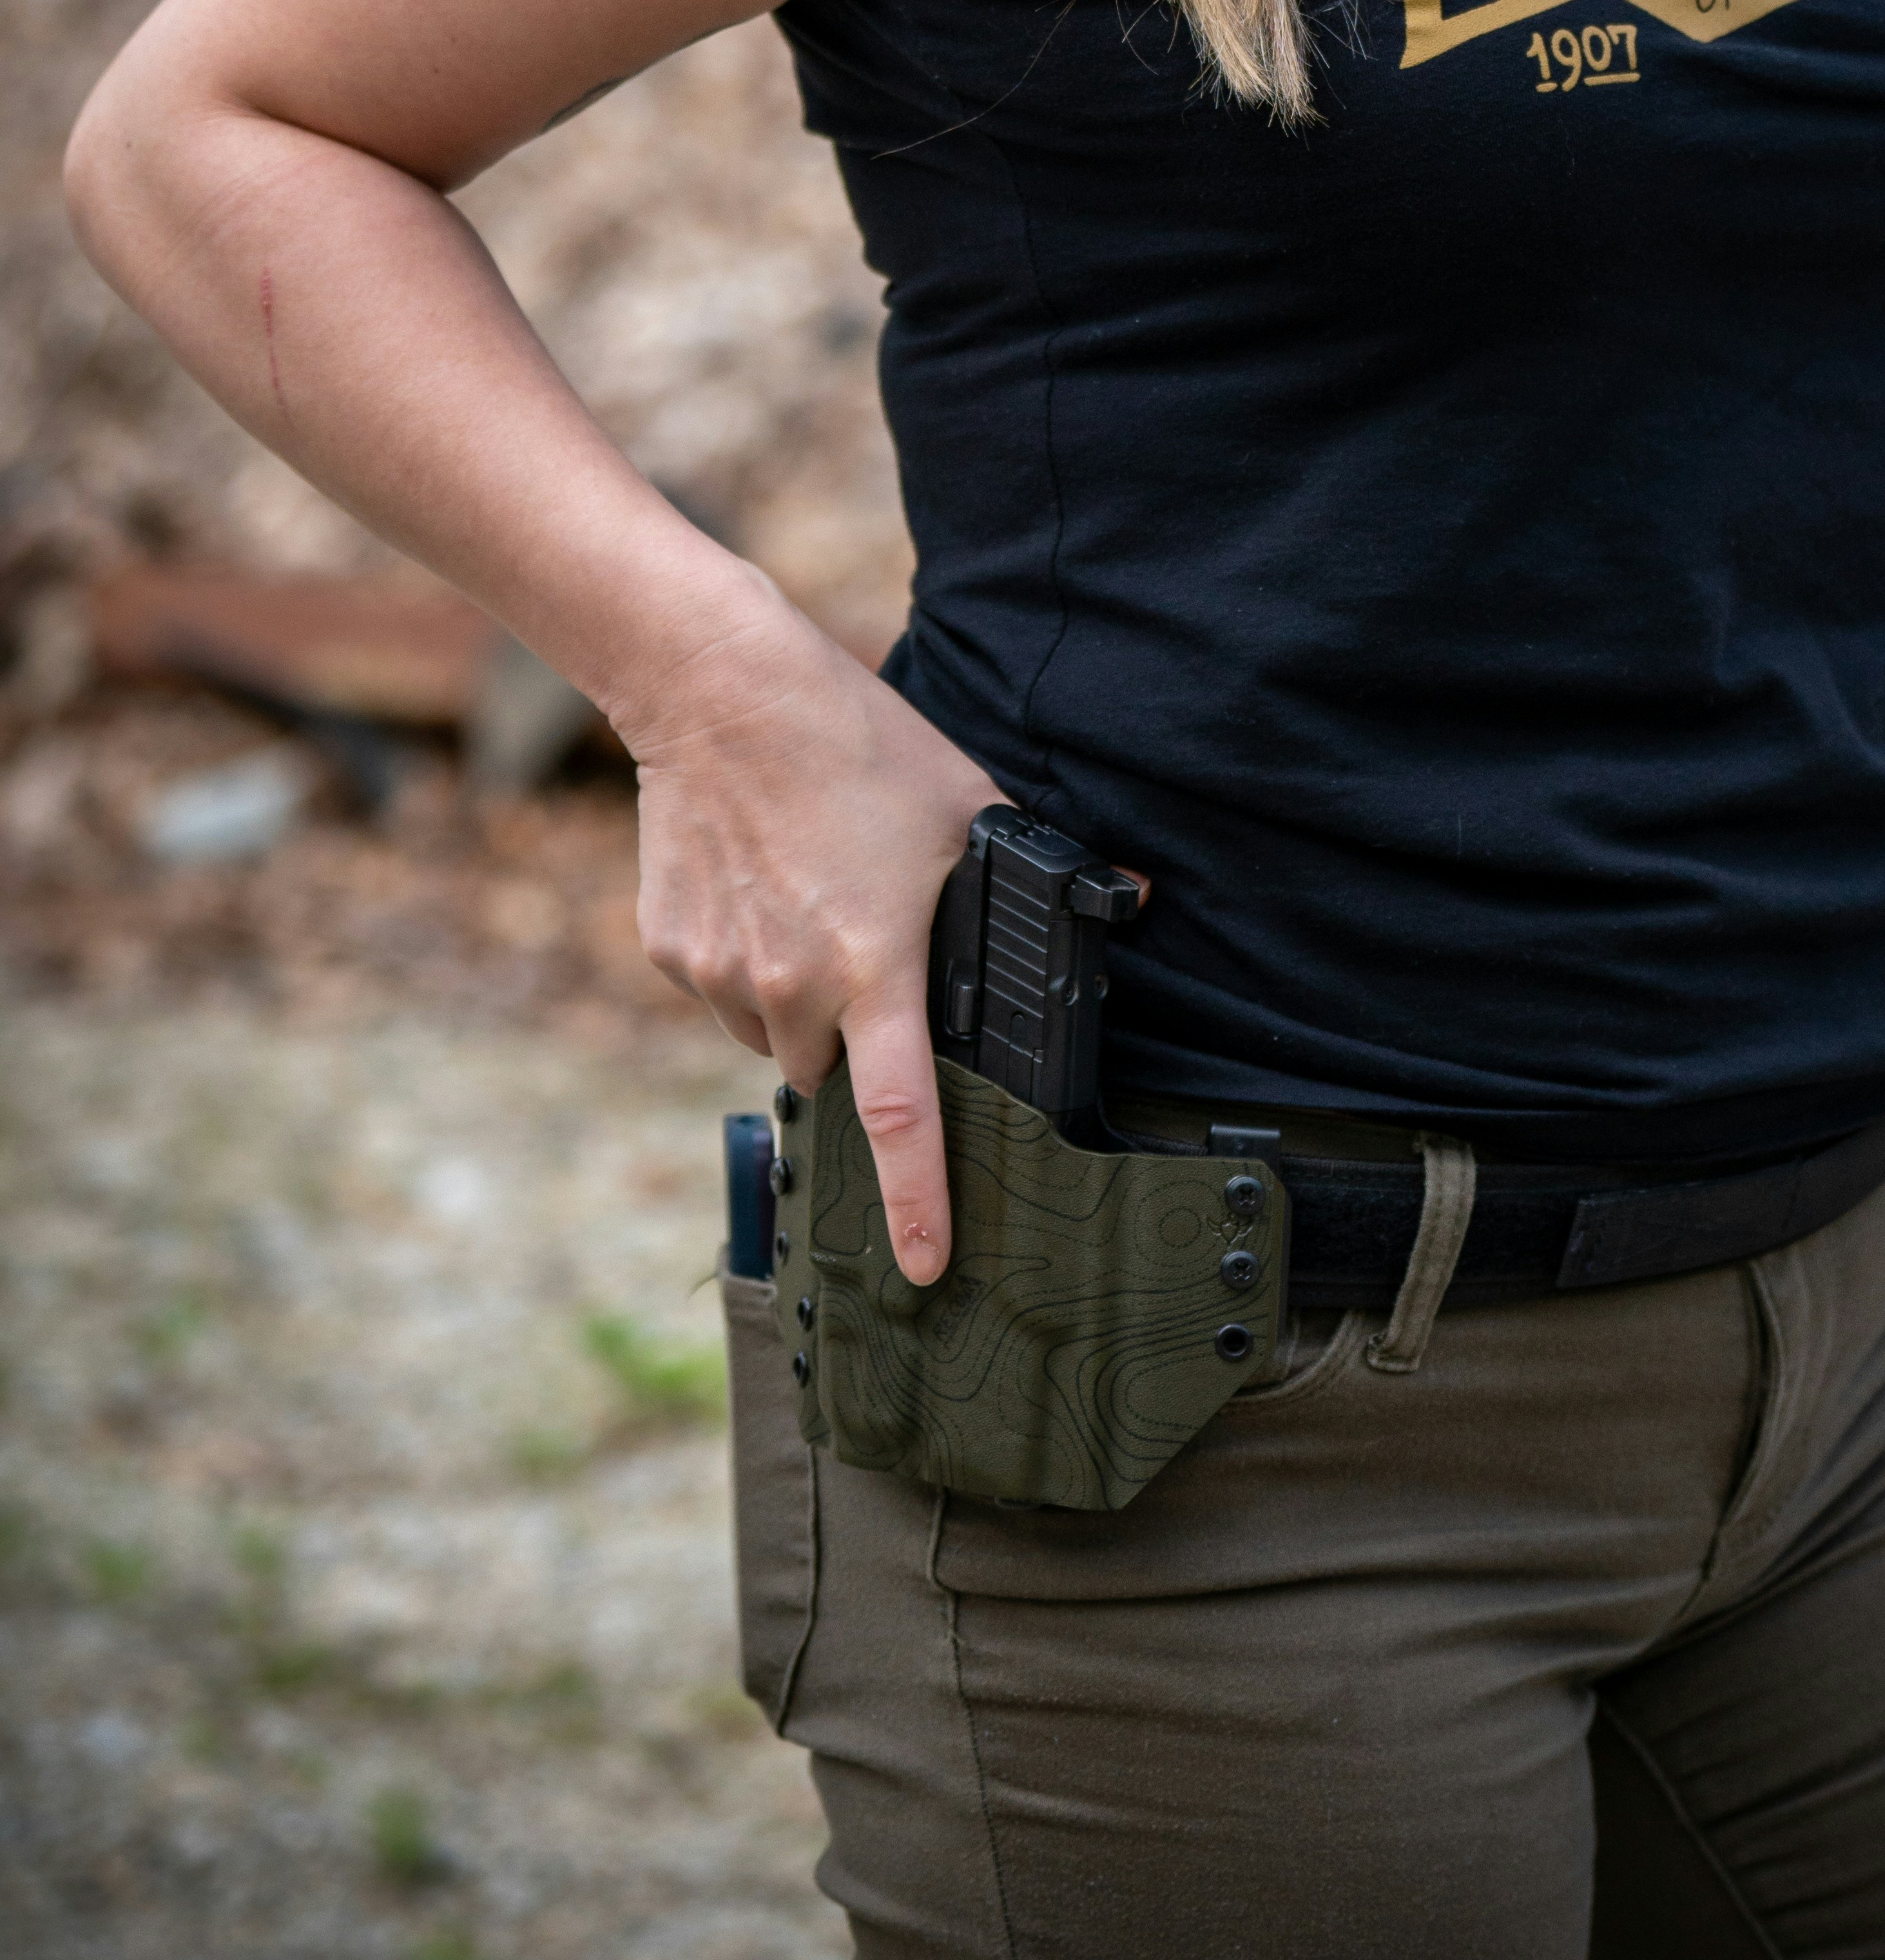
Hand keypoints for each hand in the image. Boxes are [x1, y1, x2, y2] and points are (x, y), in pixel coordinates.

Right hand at [620, 565, 993, 1284]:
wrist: (719, 690)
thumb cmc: (857, 743)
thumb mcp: (968, 804)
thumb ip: (1039, 871)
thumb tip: (1137, 900)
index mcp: (874, 968)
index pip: (900, 1117)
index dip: (918, 1203)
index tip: (926, 1269)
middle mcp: (792, 986)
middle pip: (831, 1068)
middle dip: (856, 1038)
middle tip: (872, 956)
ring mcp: (721, 973)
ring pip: (772, 1030)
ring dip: (798, 998)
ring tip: (813, 898)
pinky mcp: (671, 948)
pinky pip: (719, 989)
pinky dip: (744, 960)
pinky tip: (761, 882)